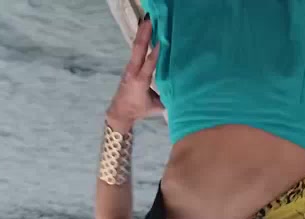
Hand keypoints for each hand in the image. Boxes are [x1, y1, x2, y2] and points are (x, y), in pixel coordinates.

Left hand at [106, 15, 163, 130]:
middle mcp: (134, 71)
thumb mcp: (156, 107)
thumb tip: (183, 91)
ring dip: (141, 33)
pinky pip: (135, 50)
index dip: (155, 53)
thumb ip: (168, 98)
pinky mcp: (129, 66)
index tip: (161, 41)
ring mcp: (130, 67)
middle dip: (145, 35)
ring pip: (136, 47)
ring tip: (147, 21)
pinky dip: (140, 39)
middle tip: (151, 21)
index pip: (149, 64)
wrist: (120, 111)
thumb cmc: (139, 110)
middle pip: (139, 50)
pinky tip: (144, 31)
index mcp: (141, 81)